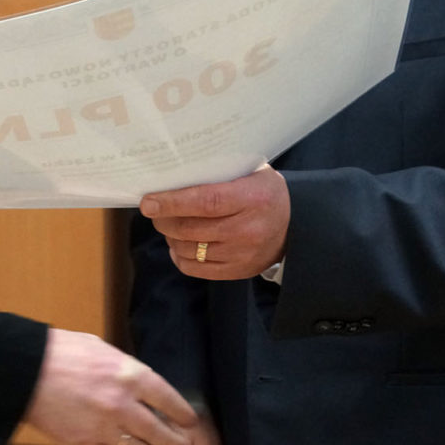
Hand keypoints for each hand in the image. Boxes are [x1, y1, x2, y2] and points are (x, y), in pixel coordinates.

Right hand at [24, 329, 194, 444]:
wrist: (25, 372)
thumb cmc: (61, 352)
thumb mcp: (101, 349)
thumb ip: (123, 368)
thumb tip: (139, 381)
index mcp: (128, 375)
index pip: (167, 398)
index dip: (182, 412)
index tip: (190, 421)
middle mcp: (121, 404)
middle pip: (158, 430)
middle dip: (174, 443)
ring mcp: (103, 428)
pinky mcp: (84, 444)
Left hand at [140, 164, 290, 279]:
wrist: (296, 225)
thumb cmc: (264, 191)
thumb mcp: (251, 173)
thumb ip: (217, 173)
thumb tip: (172, 172)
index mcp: (252, 198)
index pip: (205, 201)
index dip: (173, 202)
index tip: (148, 201)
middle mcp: (248, 229)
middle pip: (192, 228)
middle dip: (164, 219)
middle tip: (153, 210)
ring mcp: (243, 254)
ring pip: (189, 250)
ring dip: (170, 236)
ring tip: (168, 224)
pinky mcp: (238, 272)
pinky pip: (196, 269)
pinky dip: (180, 256)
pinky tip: (179, 243)